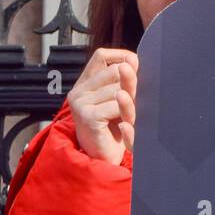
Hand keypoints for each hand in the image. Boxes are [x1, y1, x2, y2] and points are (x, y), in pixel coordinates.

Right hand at [68, 48, 137, 164]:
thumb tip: (134, 60)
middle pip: (116, 71)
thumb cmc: (113, 129)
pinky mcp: (86, 115)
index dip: (122, 57)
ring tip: (127, 117)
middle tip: (135, 102)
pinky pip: (117, 105)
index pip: (102, 55)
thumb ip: (122, 80)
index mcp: (85, 83)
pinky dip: (127, 114)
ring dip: (132, 103)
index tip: (136, 68)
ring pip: (119, 89)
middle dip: (132, 85)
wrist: (104, 158)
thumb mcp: (118, 99)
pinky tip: (123, 125)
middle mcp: (79, 90)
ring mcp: (80, 102)